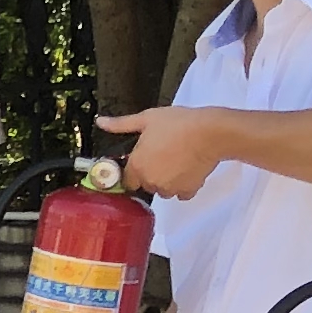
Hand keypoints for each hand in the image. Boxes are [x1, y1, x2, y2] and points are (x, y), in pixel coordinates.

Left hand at [91, 104, 230, 199]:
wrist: (210, 133)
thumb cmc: (178, 123)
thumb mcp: (147, 119)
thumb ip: (122, 124)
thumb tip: (101, 122)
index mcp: (137, 166)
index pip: (127, 180)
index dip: (134, 171)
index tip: (142, 161)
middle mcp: (151, 181)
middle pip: (145, 185)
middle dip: (151, 174)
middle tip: (162, 155)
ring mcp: (170, 188)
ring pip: (163, 190)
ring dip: (166, 181)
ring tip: (176, 161)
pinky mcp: (188, 191)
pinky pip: (181, 193)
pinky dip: (184, 185)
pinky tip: (188, 169)